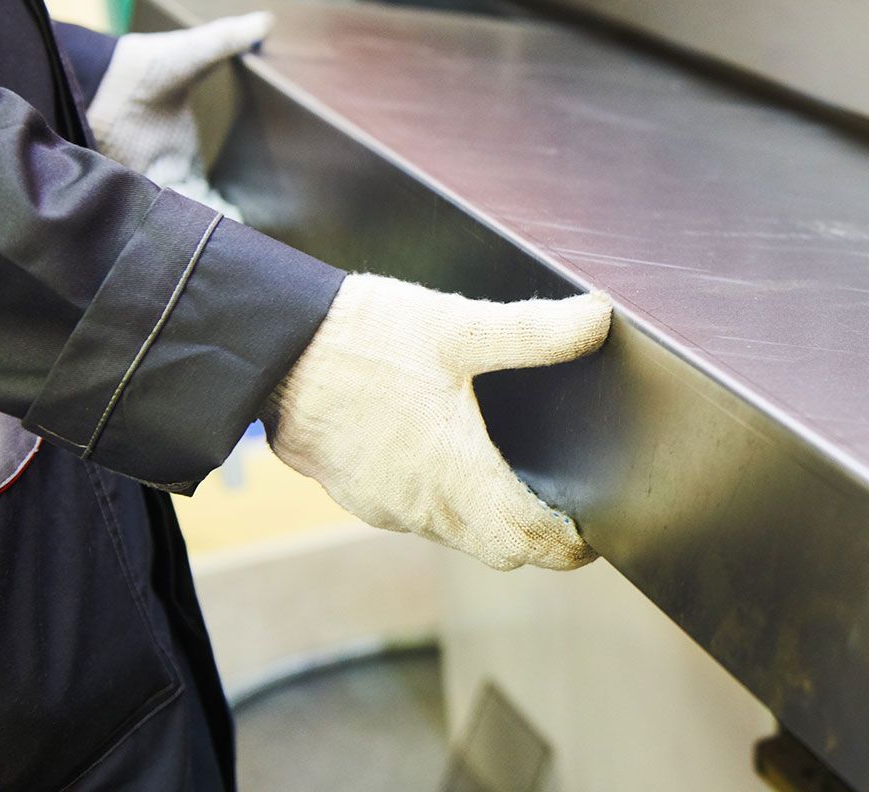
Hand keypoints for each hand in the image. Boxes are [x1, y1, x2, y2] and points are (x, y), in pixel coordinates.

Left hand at [86, 12, 272, 219]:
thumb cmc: (144, 65)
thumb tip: (264, 20)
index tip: (235, 219)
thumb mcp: (190, 53)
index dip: (223, 211)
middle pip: (187, 211)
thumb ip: (226, 40)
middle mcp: (160, 170)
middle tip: (221, 235)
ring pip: (164, 214)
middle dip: (203, 225)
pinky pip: (134, 210)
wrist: (96, 71)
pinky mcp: (114, 179)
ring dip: (179, 224)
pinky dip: (149, 221)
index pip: (207, 192)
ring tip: (198, 237)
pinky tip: (165, 228)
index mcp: (182, 153)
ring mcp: (137, 176)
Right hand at [264, 275, 611, 570]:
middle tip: (567, 515)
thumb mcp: (459, 327)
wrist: (269, 348)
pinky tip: (455, 461)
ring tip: (522, 485)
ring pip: (456, 534)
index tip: (593, 534)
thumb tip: (598, 319)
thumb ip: (535, 330)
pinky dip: (449, 502)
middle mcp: (421, 507)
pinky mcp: (356, 491)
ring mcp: (384, 505)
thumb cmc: (363, 340)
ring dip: (491, 520)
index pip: (528, 542)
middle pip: (497, 548)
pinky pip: (417, 514)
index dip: (568, 544)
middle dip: (537, 538)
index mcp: (455, 477)